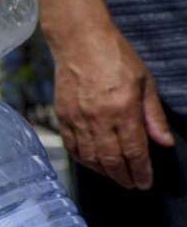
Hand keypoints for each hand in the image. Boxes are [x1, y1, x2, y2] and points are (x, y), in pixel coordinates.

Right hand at [49, 20, 173, 189]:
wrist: (80, 42)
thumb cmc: (116, 57)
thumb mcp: (145, 83)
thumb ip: (153, 116)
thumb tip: (164, 142)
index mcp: (123, 110)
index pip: (134, 150)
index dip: (140, 171)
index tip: (145, 183)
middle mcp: (98, 119)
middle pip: (110, 159)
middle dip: (123, 176)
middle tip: (132, 185)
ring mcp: (77, 119)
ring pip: (89, 157)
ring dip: (103, 172)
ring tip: (115, 176)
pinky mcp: (62, 116)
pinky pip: (72, 146)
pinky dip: (83, 159)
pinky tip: (92, 163)